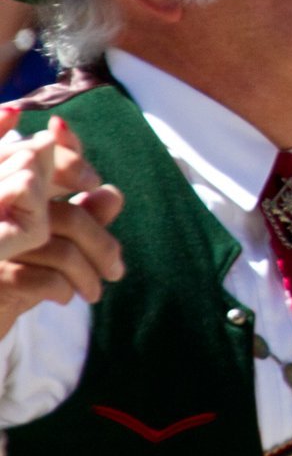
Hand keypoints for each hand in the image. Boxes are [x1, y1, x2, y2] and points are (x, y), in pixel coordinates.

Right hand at [0, 112, 125, 337]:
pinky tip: (63, 297)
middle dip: (102, 246)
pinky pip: (43, 279)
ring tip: (93, 293)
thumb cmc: (18, 273)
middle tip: (116, 271)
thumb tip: (112, 193)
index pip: (40, 158)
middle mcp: (0, 212)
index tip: (92, 181)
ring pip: (62, 252)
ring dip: (88, 276)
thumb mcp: (52, 242)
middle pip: (69, 218)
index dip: (69, 158)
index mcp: (9, 194)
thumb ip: (82, 215)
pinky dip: (62, 289)